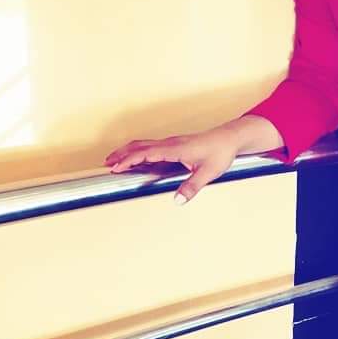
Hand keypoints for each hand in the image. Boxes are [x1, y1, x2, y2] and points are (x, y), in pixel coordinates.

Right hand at [105, 126, 241, 203]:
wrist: (231, 138)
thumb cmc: (221, 152)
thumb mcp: (208, 173)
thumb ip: (192, 187)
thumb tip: (177, 200)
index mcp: (175, 149)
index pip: (146, 153)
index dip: (129, 160)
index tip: (115, 167)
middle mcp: (171, 143)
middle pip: (139, 146)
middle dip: (121, 154)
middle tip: (106, 164)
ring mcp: (172, 143)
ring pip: (144, 144)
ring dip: (128, 151)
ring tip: (115, 161)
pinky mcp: (176, 144)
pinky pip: (152, 146)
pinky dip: (139, 151)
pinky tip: (137, 160)